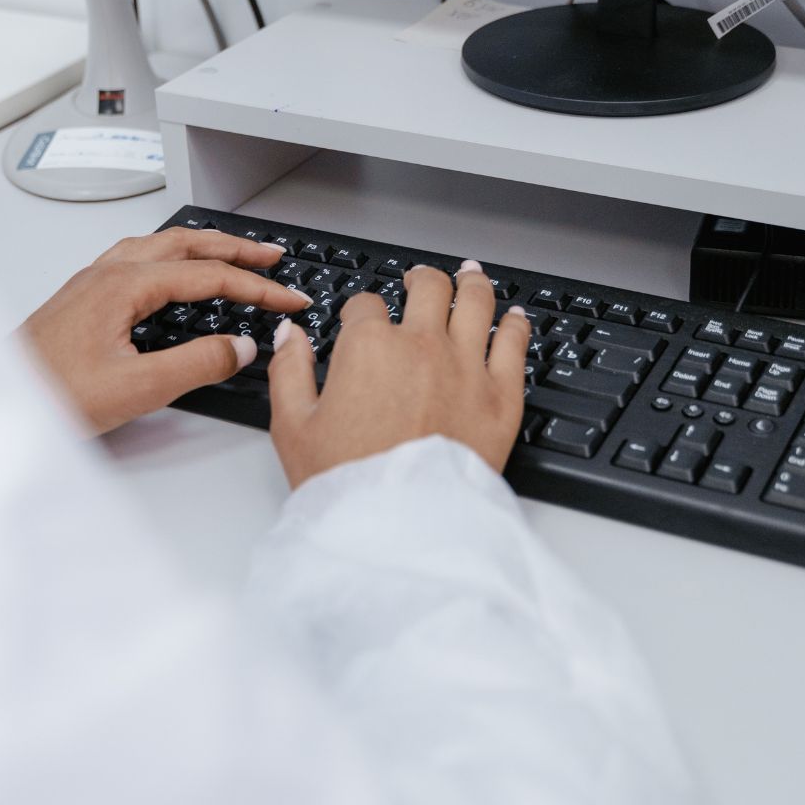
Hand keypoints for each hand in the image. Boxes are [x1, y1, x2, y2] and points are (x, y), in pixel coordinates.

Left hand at [20, 228, 309, 433]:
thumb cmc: (49, 394)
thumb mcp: (136, 389)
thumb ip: (195, 364)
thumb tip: (238, 347)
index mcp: (123, 286)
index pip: (208, 275)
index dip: (257, 287)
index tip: (289, 299)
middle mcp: (107, 274)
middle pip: (185, 243)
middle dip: (235, 248)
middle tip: (273, 256)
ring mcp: (91, 283)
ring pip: (159, 246)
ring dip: (202, 246)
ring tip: (232, 255)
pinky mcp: (82, 298)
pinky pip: (137, 258)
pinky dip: (171, 256)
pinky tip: (173, 272)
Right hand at [267, 260, 529, 487]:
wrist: (399, 528)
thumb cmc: (347, 483)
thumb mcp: (293, 427)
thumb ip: (289, 371)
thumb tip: (290, 335)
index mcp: (369, 347)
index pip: (365, 304)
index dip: (360, 309)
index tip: (361, 319)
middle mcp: (421, 345)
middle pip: (428, 287)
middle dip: (421, 278)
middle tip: (420, 279)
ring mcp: (466, 366)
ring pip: (476, 301)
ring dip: (471, 282)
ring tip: (470, 276)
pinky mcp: (501, 396)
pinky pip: (514, 343)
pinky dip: (514, 324)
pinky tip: (513, 318)